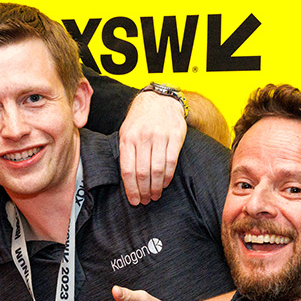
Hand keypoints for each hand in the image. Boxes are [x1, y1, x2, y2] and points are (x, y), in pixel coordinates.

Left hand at [118, 90, 186, 204]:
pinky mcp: (175, 136)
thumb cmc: (140, 120)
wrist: (160, 100)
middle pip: (142, 172)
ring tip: (155, 196)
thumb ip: (126, 153)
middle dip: (144, 191)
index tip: (134, 201)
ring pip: (157, 169)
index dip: (131, 189)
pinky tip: (164, 184)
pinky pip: (171, 161)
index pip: (127, 170)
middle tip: (145, 201)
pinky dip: (168, 176)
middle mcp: (143, 137)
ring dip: (156, 187)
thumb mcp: (126, 132)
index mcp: (127, 138)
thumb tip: (126, 181)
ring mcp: (159, 136)